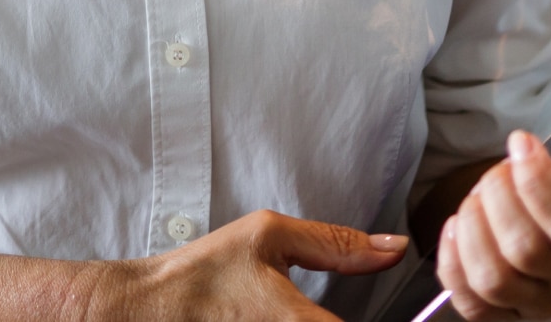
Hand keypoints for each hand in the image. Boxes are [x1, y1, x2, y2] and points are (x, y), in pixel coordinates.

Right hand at [118, 209, 407, 320]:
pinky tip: (285, 320)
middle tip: (317, 303)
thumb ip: (335, 242)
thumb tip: (394, 245)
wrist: (147, 312)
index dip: (387, 319)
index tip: (403, 312)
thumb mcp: (269, 237)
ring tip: (301, 310)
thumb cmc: (206, 273)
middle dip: (338, 320)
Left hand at [436, 118, 550, 318]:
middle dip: (498, 196)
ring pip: (495, 280)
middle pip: (526, 250)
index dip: (538, 183)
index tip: (520, 141)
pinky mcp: (505, 313)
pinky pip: (472, 305)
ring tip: (477, 196)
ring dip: (474, 226)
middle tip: (497, 170)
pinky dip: (454, 264)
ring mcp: (539, 302)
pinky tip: (458, 227)